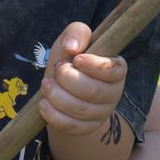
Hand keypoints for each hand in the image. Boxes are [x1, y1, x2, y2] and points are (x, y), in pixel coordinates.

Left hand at [40, 22, 127, 136]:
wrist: (62, 86)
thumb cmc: (70, 58)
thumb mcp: (73, 38)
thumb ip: (76, 32)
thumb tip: (72, 47)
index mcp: (116, 69)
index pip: (114, 71)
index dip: (95, 66)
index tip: (76, 59)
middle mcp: (114, 93)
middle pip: (94, 92)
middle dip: (69, 80)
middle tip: (57, 70)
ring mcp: (102, 113)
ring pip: (81, 110)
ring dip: (58, 96)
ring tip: (46, 84)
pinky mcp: (87, 127)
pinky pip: (72, 126)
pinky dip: (54, 115)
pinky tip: (43, 103)